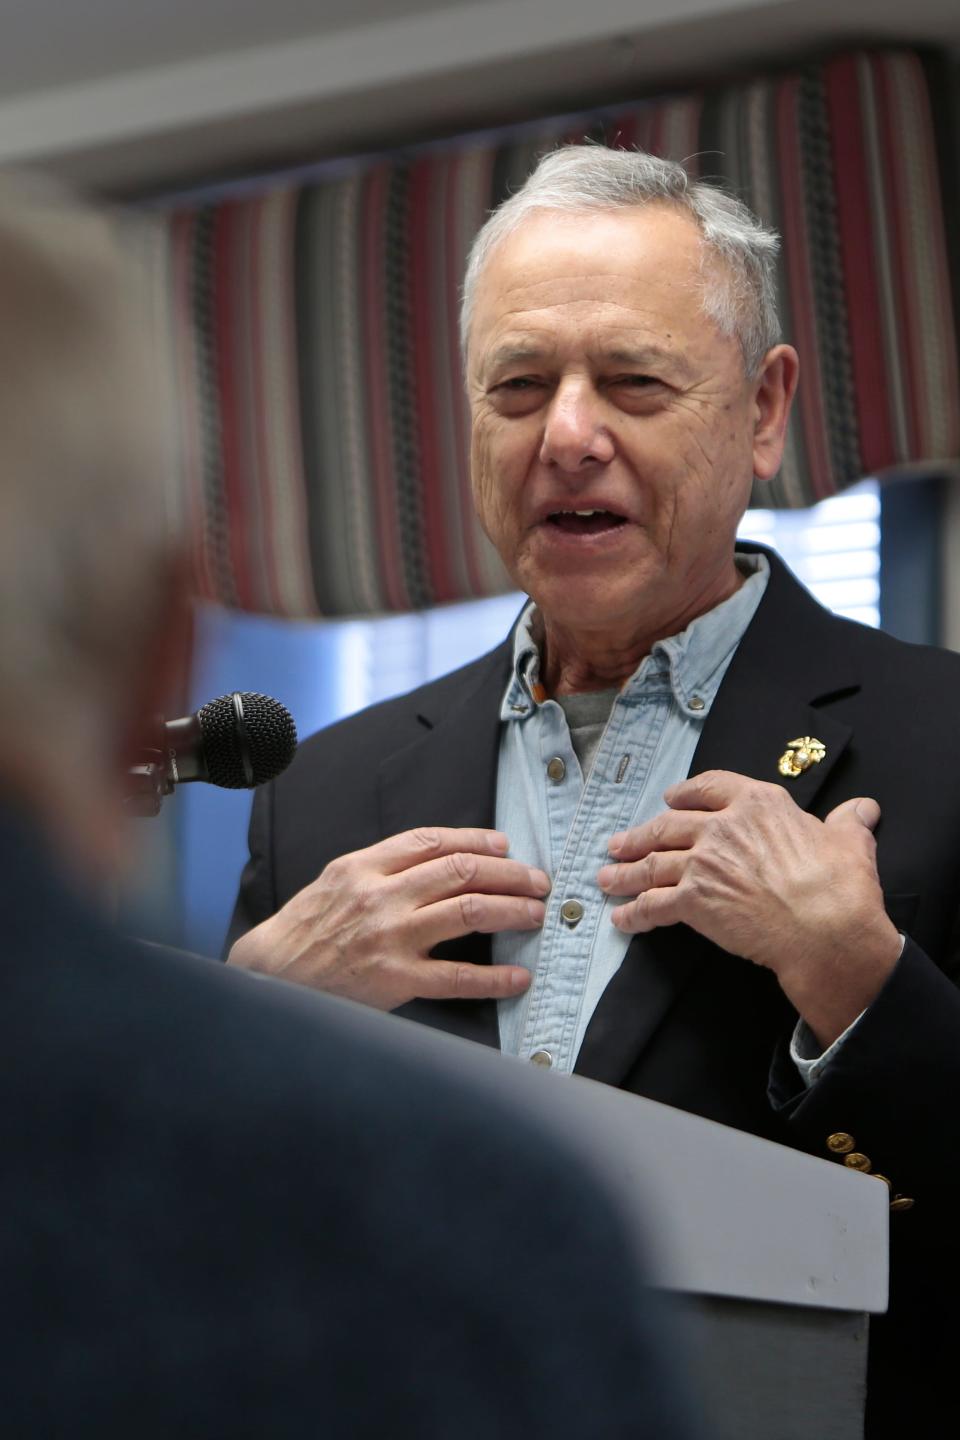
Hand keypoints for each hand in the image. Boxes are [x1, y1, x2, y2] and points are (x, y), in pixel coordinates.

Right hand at [227, 826, 548, 1009]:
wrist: (271, 975)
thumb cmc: (306, 928)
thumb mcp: (337, 880)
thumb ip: (383, 867)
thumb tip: (441, 858)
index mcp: (364, 866)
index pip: (432, 842)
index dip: (477, 841)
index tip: (506, 847)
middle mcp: (380, 896)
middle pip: (461, 871)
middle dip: (509, 874)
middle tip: (537, 882)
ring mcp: (389, 938)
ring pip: (467, 911)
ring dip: (512, 910)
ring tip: (536, 914)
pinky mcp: (395, 980)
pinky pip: (457, 977)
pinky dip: (494, 978)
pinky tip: (518, 976)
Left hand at [596, 770, 901, 1046]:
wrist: (825, 928)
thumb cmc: (840, 885)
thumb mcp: (849, 841)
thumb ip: (847, 821)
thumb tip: (864, 808)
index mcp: (758, 803)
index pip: (709, 788)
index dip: (686, 795)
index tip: (670, 800)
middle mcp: (722, 827)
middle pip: (669, 826)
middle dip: (639, 836)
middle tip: (618, 844)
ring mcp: (703, 863)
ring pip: (653, 864)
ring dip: (625, 872)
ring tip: (605, 879)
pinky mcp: (693, 900)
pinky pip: (654, 905)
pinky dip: (634, 912)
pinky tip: (622, 919)